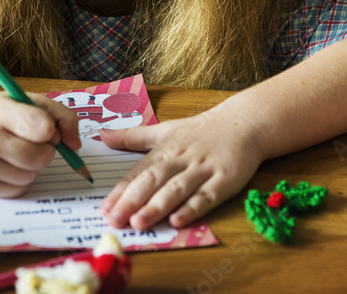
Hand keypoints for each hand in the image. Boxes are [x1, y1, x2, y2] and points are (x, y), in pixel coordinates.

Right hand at [0, 91, 80, 196]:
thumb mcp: (26, 100)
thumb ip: (60, 115)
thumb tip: (75, 146)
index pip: (42, 128)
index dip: (51, 130)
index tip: (46, 128)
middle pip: (40, 157)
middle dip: (46, 151)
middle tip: (34, 142)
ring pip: (32, 175)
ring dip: (33, 166)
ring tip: (16, 151)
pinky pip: (19, 189)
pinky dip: (21, 179)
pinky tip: (7, 164)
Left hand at [98, 104, 263, 230]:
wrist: (244, 123)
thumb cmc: (201, 130)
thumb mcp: (164, 129)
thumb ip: (132, 137)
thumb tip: (102, 136)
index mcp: (164, 149)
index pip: (138, 172)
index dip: (120, 191)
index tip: (104, 209)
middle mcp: (181, 159)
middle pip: (153, 180)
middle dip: (132, 200)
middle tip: (114, 219)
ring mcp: (203, 169)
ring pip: (177, 189)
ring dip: (157, 206)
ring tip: (138, 222)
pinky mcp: (224, 180)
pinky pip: (207, 196)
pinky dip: (192, 208)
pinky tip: (178, 221)